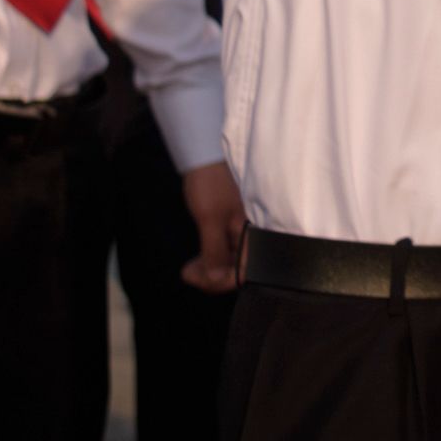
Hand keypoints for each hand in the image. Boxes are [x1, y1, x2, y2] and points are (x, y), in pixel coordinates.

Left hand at [178, 161, 247, 292]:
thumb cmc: (211, 184)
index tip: (199, 278)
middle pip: (236, 272)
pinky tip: (194, 262)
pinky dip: (209, 261)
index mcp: (253, 235)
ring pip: (228, 265)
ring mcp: (241, 235)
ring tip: (188, 269)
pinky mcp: (232, 231)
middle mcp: (252, 238)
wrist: (205, 158)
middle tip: (188, 272)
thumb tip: (215, 279)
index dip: (221, 281)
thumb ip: (215, 251)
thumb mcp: (209, 219)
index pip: (243, 273)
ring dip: (207, 271)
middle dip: (211, 278)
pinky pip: (224, 255)